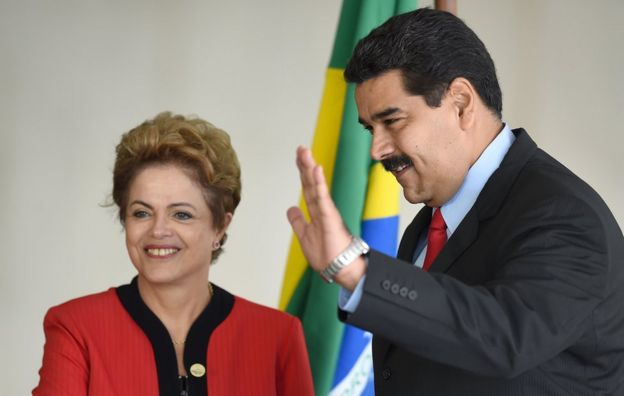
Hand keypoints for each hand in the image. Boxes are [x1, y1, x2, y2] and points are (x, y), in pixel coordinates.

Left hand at [287, 147, 365, 289]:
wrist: (340, 269)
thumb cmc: (326, 255)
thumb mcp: (305, 236)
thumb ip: (298, 221)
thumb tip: (290, 209)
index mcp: (316, 213)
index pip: (308, 188)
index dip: (303, 173)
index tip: (299, 158)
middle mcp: (322, 209)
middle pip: (311, 183)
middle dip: (305, 165)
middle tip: (301, 148)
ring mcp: (326, 212)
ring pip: (316, 187)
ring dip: (310, 169)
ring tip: (305, 153)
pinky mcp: (330, 218)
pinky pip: (323, 198)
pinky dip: (319, 183)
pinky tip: (316, 169)